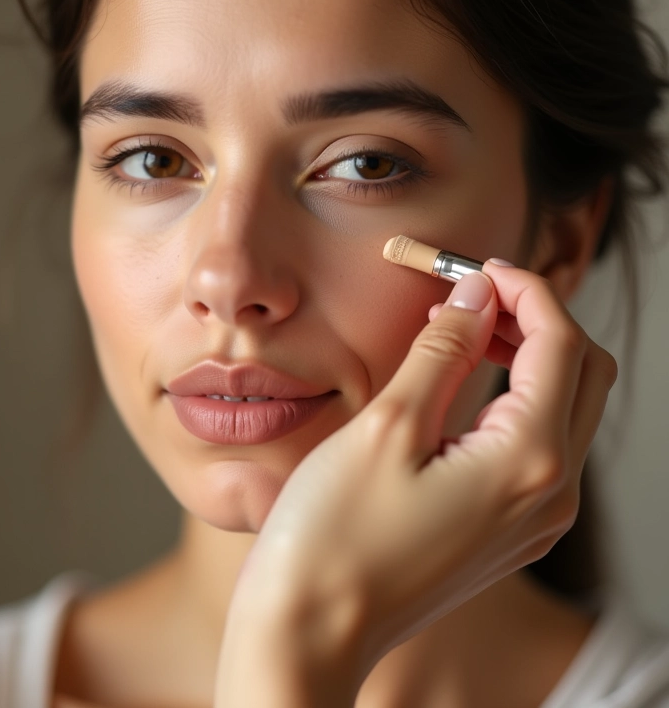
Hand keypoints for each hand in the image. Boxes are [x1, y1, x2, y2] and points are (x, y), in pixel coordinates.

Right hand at [215, 262, 617, 707]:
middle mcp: (551, 494)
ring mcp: (535, 518)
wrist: (312, 626)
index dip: (525, 290)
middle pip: (581, 373)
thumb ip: (444, 351)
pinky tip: (464, 383)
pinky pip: (537, 446)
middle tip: (474, 292)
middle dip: (536, 319)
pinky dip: (514, 399)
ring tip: (465, 327)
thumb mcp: (389, 425)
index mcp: (528, 462)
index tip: (479, 266)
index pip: (561, 344)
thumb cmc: (335, 533)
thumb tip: (475, 296)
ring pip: (564, 409)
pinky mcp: (510, 529)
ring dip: (527, 356)